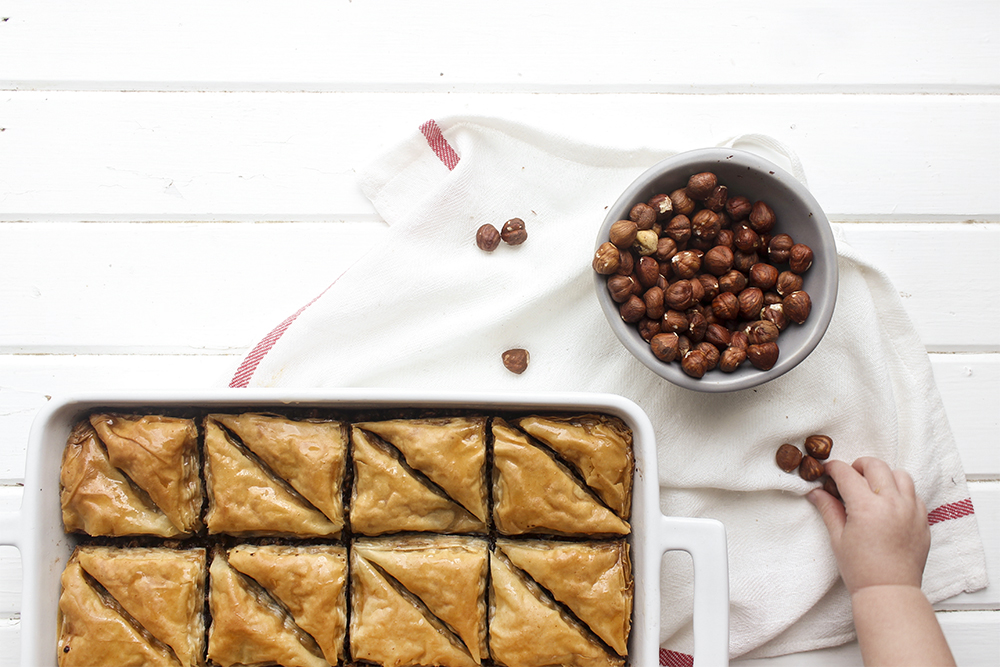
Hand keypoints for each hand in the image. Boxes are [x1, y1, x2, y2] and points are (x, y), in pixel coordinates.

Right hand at [807, 457, 929, 593]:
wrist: (889, 590)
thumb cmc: (861, 569)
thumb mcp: (838, 538)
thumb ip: (828, 509)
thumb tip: (816, 492)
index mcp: (866, 507)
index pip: (847, 473)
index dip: (833, 469)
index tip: (828, 472)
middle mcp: (892, 503)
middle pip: (876, 465)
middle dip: (858, 466)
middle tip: (849, 477)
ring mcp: (911, 511)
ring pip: (900, 474)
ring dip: (884, 475)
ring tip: (873, 488)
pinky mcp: (923, 520)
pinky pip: (914, 494)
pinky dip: (901, 492)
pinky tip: (890, 504)